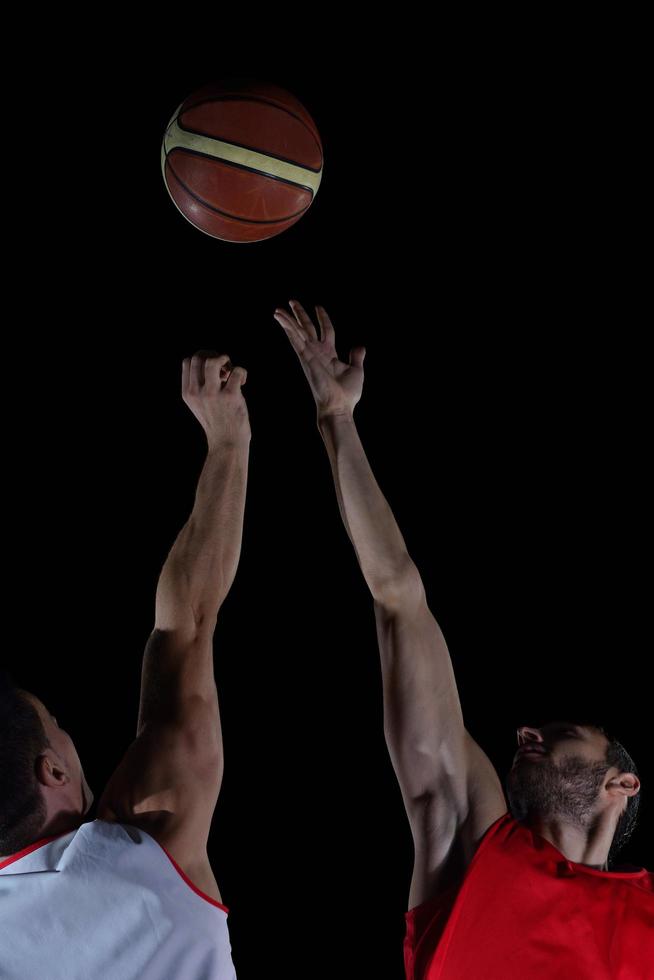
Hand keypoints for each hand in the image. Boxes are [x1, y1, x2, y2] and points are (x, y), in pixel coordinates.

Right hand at [182, 351, 250, 448]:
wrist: (227, 444)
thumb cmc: (217, 421)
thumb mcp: (199, 404)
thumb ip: (200, 385)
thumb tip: (216, 360)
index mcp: (188, 393)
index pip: (188, 361)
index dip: (202, 359)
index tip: (212, 372)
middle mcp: (197, 392)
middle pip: (199, 357)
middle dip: (213, 356)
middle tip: (223, 371)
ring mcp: (213, 394)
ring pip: (213, 360)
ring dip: (225, 360)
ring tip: (230, 373)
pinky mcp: (230, 396)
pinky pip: (237, 371)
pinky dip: (242, 373)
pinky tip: (242, 383)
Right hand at [274, 300, 365, 418]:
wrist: (339, 406)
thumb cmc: (347, 394)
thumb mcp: (356, 370)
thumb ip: (356, 357)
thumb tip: (360, 346)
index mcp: (329, 354)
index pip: (326, 330)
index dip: (323, 318)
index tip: (318, 306)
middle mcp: (317, 353)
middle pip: (307, 328)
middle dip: (300, 315)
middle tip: (292, 301)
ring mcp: (310, 355)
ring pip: (297, 333)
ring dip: (288, 320)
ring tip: (278, 309)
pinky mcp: (305, 358)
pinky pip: (295, 339)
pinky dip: (287, 328)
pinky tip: (280, 318)